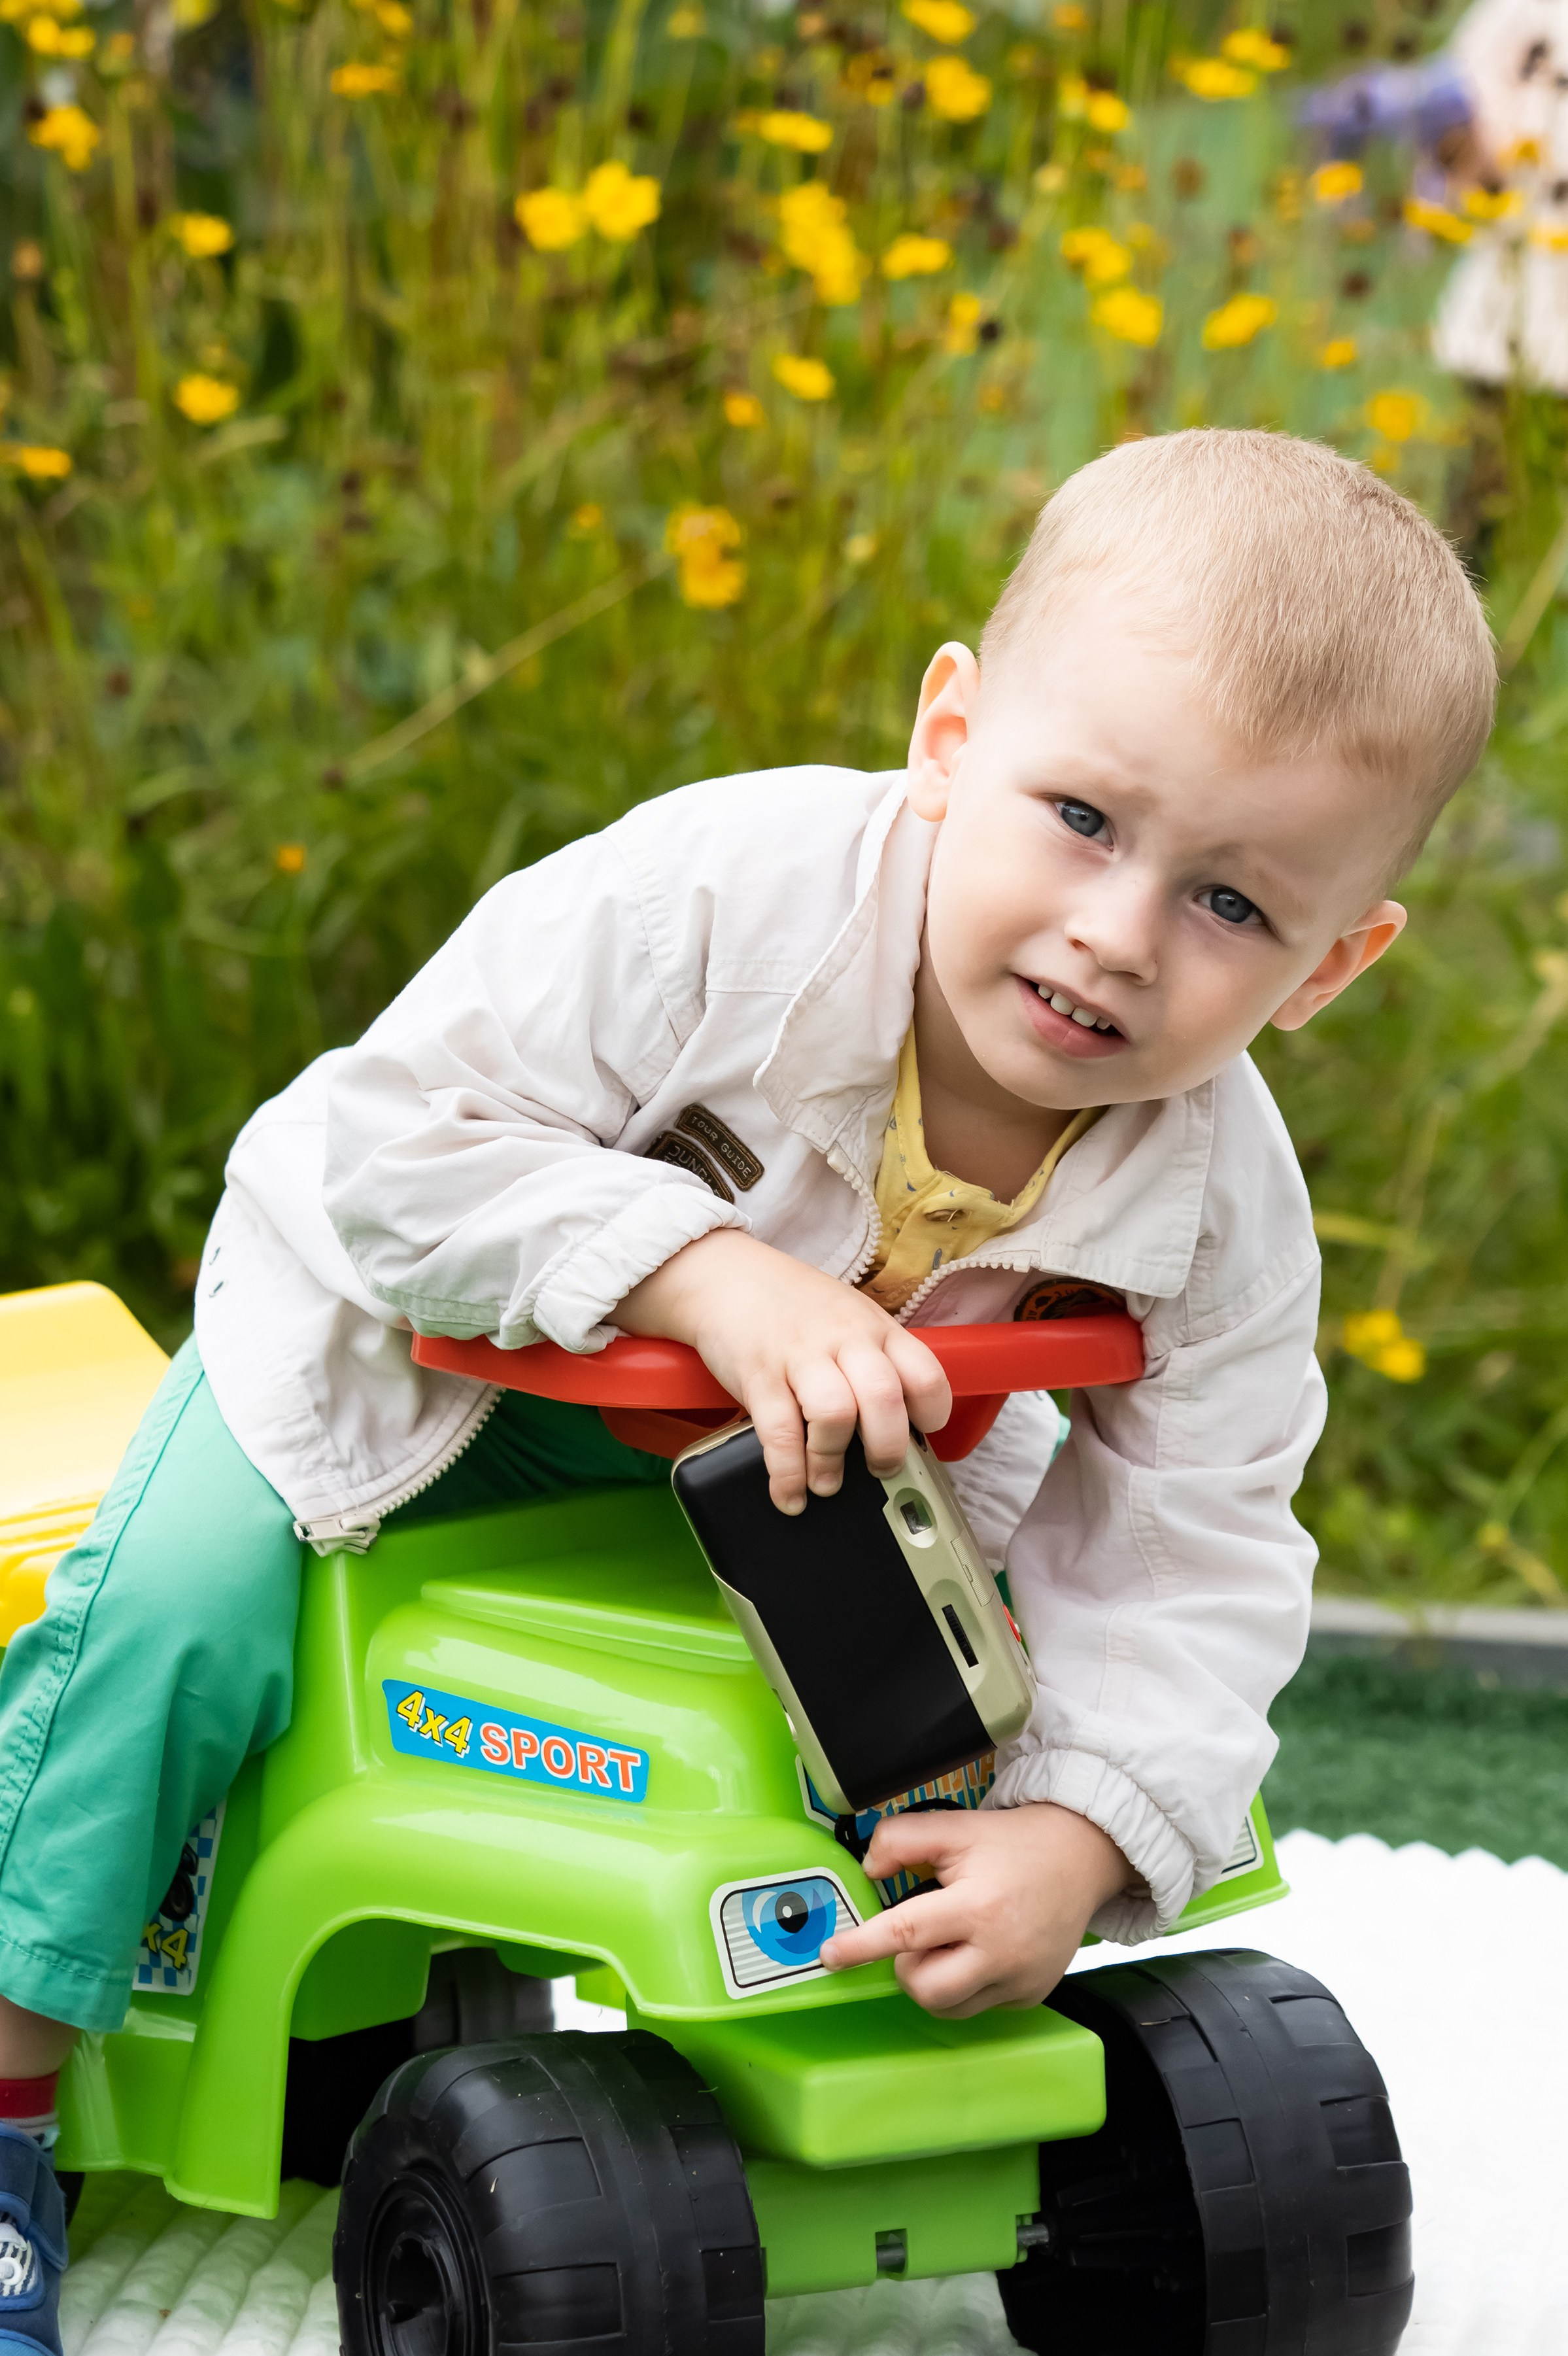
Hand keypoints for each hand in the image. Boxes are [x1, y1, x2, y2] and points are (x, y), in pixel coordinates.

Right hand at [616, 1229, 950, 1513]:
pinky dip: (787, 1475)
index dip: (932, 1412)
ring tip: (828, 1482)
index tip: (922, 1434)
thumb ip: (875, 1360)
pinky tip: (791, 1494)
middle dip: (887, 1448)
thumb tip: (898, 1423)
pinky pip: (779, 1433)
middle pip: (883, 1398)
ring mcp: (799, 1356)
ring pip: (834, 1415)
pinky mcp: (758, 1376)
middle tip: (882, 1469)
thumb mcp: (849, 1317)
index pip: (924, 1372)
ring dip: (833, 1461)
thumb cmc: (794, 1305)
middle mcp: (843, 1339)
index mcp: (875, 1329)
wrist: (726, 1277)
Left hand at [819, 1802, 1131, 2016]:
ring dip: (932, 1978)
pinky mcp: (1030, 1995)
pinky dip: (964, 1984)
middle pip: (924, 1987)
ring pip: (947, 2006)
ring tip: (950, 1939)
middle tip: (920, 1933)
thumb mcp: (955, 1826)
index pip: (904, 1933)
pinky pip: (978, 2006)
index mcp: (977, 1906)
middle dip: (905, 1965)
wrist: (1080, 1857)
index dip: (860, 1947)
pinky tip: (979, 1950)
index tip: (830, 1956)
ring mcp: (1018, 1980)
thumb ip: (901, 1839)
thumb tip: (868, 1870)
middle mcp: (1000, 1952)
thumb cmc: (1014, 1844)